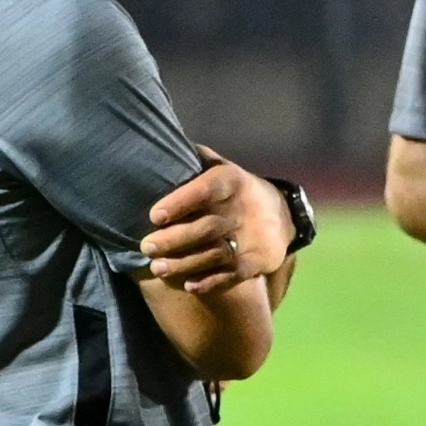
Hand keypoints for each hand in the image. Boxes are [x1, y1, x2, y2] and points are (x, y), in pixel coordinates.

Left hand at [142, 148, 295, 293]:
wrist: (278, 213)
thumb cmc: (231, 190)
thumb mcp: (218, 167)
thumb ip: (194, 159)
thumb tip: (157, 139)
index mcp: (232, 181)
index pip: (207, 188)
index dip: (181, 201)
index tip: (155, 215)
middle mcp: (242, 209)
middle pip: (208, 226)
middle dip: (175, 239)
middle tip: (146, 246)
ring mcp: (252, 236)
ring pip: (217, 253)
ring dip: (186, 263)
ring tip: (158, 269)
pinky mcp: (260, 259)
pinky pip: (237, 273)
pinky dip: (215, 282)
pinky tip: (191, 286)